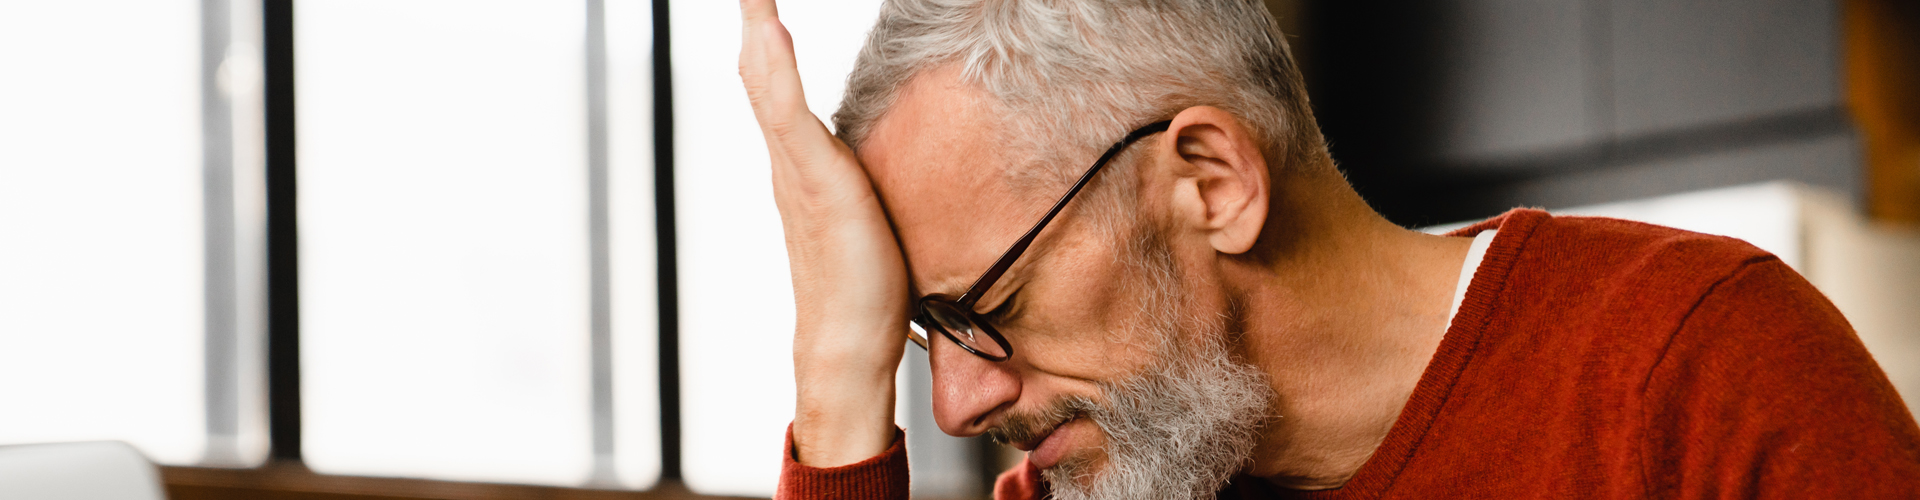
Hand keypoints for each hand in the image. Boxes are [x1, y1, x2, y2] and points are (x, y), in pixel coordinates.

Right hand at [739, 0, 911, 466]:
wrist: (851, 346)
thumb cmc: (871, 291)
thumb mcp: (880, 216)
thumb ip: (876, 187)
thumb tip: (896, 172)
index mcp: (803, 164)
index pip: (778, 84)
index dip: (769, 39)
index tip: (762, 2)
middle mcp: (789, 160)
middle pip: (760, 72)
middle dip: (754, 21)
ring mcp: (795, 169)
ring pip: (765, 82)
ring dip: (757, 29)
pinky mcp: (812, 182)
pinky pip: (785, 113)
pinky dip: (773, 67)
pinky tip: (768, 30)